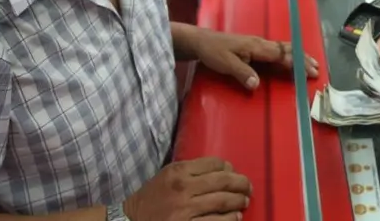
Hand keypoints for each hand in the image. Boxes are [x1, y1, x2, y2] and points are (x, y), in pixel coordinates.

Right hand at [123, 157, 250, 220]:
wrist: (131, 220)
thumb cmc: (152, 197)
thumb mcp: (168, 175)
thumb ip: (193, 170)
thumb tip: (225, 169)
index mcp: (178, 171)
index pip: (214, 164)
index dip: (229, 168)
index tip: (234, 173)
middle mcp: (183, 188)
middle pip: (222, 182)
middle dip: (240, 184)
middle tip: (248, 188)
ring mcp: (184, 210)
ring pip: (222, 202)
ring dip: (238, 202)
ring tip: (244, 202)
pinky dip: (229, 220)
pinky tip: (235, 218)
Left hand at [191, 28, 319, 89]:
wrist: (201, 41)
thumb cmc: (213, 52)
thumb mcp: (225, 64)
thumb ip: (242, 73)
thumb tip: (257, 85)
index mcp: (256, 47)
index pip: (280, 55)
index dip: (295, 63)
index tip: (308, 71)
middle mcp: (260, 44)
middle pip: (286, 49)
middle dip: (302, 58)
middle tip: (317, 68)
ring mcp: (258, 45)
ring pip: (283, 48)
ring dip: (298, 55)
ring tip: (311, 63)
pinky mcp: (254, 47)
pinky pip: (276, 50)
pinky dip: (288, 54)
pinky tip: (291, 58)